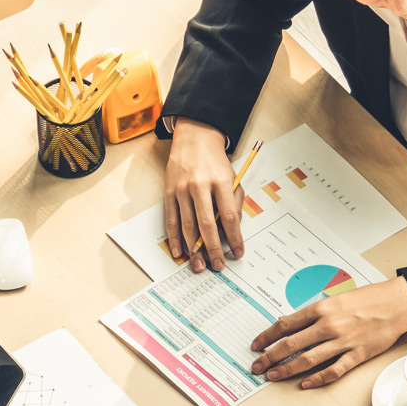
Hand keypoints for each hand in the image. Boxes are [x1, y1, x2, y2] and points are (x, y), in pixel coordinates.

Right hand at [164, 118, 243, 271]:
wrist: (195, 139)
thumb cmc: (216, 162)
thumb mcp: (233, 178)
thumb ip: (235, 203)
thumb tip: (232, 231)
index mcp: (220, 182)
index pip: (229, 216)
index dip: (234, 238)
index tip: (237, 253)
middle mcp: (200, 186)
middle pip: (207, 224)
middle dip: (212, 249)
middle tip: (217, 266)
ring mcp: (182, 189)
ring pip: (187, 225)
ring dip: (193, 249)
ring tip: (199, 265)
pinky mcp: (169, 192)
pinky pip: (171, 219)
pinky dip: (174, 238)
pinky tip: (179, 252)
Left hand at [248, 277, 406, 387]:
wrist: (396, 304)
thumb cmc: (367, 299)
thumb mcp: (335, 298)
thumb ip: (314, 312)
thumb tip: (291, 323)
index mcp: (321, 309)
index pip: (285, 324)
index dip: (266, 336)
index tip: (256, 345)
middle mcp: (328, 325)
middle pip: (291, 344)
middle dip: (269, 357)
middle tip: (257, 366)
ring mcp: (343, 341)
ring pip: (308, 359)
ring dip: (287, 369)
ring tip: (273, 376)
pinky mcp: (357, 355)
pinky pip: (334, 370)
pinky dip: (317, 379)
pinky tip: (305, 384)